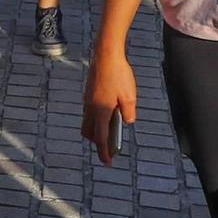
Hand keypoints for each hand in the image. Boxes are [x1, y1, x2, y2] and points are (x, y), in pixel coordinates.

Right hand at [83, 49, 138, 164]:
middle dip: (97, 142)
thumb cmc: (119, 75)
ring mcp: (88, 100)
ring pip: (88, 122)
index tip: (108, 162)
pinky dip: (97, 118)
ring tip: (112, 128)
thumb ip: (129, 113)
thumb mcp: (129, 97)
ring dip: (97, 129)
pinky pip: (89, 112)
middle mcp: (91, 107)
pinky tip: (109, 112)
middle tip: (110, 146)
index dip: (104, 152)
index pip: (102, 137)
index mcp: (101, 111)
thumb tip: (126, 121)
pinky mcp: (88, 93)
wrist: (106, 54)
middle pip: (89, 133)